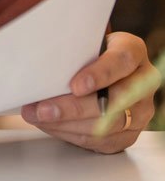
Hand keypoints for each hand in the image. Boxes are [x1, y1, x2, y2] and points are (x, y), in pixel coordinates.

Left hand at [21, 31, 160, 152]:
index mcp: (133, 52)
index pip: (122, 62)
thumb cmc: (90, 50)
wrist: (106, 67)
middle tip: (43, 109)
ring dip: (67, 124)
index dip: (100, 74)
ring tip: (37, 117)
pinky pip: (101, 141)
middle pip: (113, 101)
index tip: (75, 85)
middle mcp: (142, 83)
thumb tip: (39, 55)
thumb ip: (73, 46)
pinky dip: (71, 134)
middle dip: (73, 108)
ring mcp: (139, 111)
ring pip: (107, 126)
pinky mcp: (129, 133)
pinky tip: (50, 125)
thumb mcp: (86, 39)